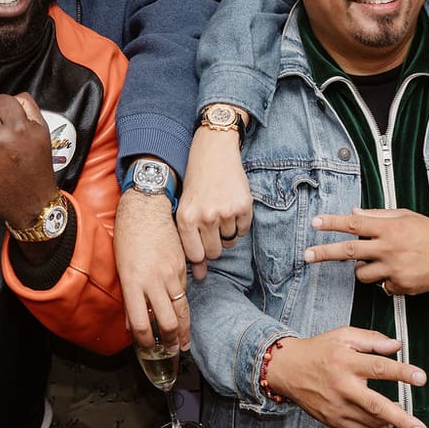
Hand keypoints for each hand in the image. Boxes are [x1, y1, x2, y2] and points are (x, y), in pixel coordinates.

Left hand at [0, 93, 57, 229]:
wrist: (31, 203)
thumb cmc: (37, 172)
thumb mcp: (43, 135)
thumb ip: (30, 110)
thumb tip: (17, 97)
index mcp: (20, 128)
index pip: (2, 100)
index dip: (5, 108)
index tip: (6, 115)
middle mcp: (0, 138)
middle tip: (2, 134)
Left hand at [116, 188, 188, 350]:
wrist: (146, 208)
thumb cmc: (127, 236)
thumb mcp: (121, 269)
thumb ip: (128, 298)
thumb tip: (132, 324)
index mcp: (133, 282)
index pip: (141, 323)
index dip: (146, 343)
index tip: (148, 351)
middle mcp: (153, 280)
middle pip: (167, 321)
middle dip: (172, 342)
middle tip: (173, 353)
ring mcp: (170, 273)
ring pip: (180, 309)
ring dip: (183, 329)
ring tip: (183, 343)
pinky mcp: (181, 266)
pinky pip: (184, 291)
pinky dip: (182, 305)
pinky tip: (182, 314)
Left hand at [177, 123, 251, 277]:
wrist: (213, 151)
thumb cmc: (196, 183)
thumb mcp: (184, 208)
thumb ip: (189, 242)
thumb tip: (199, 276)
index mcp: (185, 218)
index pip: (195, 256)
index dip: (200, 255)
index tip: (201, 246)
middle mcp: (205, 216)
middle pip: (214, 252)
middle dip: (214, 245)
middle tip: (211, 226)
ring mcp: (225, 211)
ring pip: (229, 242)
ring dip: (226, 232)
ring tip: (219, 212)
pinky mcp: (243, 206)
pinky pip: (243, 230)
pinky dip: (238, 223)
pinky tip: (230, 206)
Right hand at [268, 327, 426, 427]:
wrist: (286, 369)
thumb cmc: (318, 350)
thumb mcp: (343, 335)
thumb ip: (372, 339)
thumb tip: (397, 345)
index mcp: (346, 361)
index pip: (379, 367)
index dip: (402, 372)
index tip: (421, 378)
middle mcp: (342, 386)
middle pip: (376, 405)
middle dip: (403, 419)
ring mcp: (336, 406)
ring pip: (371, 421)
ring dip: (392, 422)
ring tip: (405, 419)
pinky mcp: (331, 419)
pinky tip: (385, 423)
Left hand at [304, 208, 428, 295]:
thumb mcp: (405, 216)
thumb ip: (378, 216)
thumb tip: (354, 214)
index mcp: (389, 229)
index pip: (354, 224)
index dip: (332, 223)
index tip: (315, 223)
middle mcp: (388, 249)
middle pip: (348, 252)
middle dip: (324, 253)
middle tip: (307, 255)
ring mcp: (393, 270)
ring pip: (362, 274)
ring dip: (362, 269)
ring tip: (377, 262)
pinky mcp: (400, 286)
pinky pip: (382, 286)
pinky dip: (385, 280)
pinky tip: (400, 272)